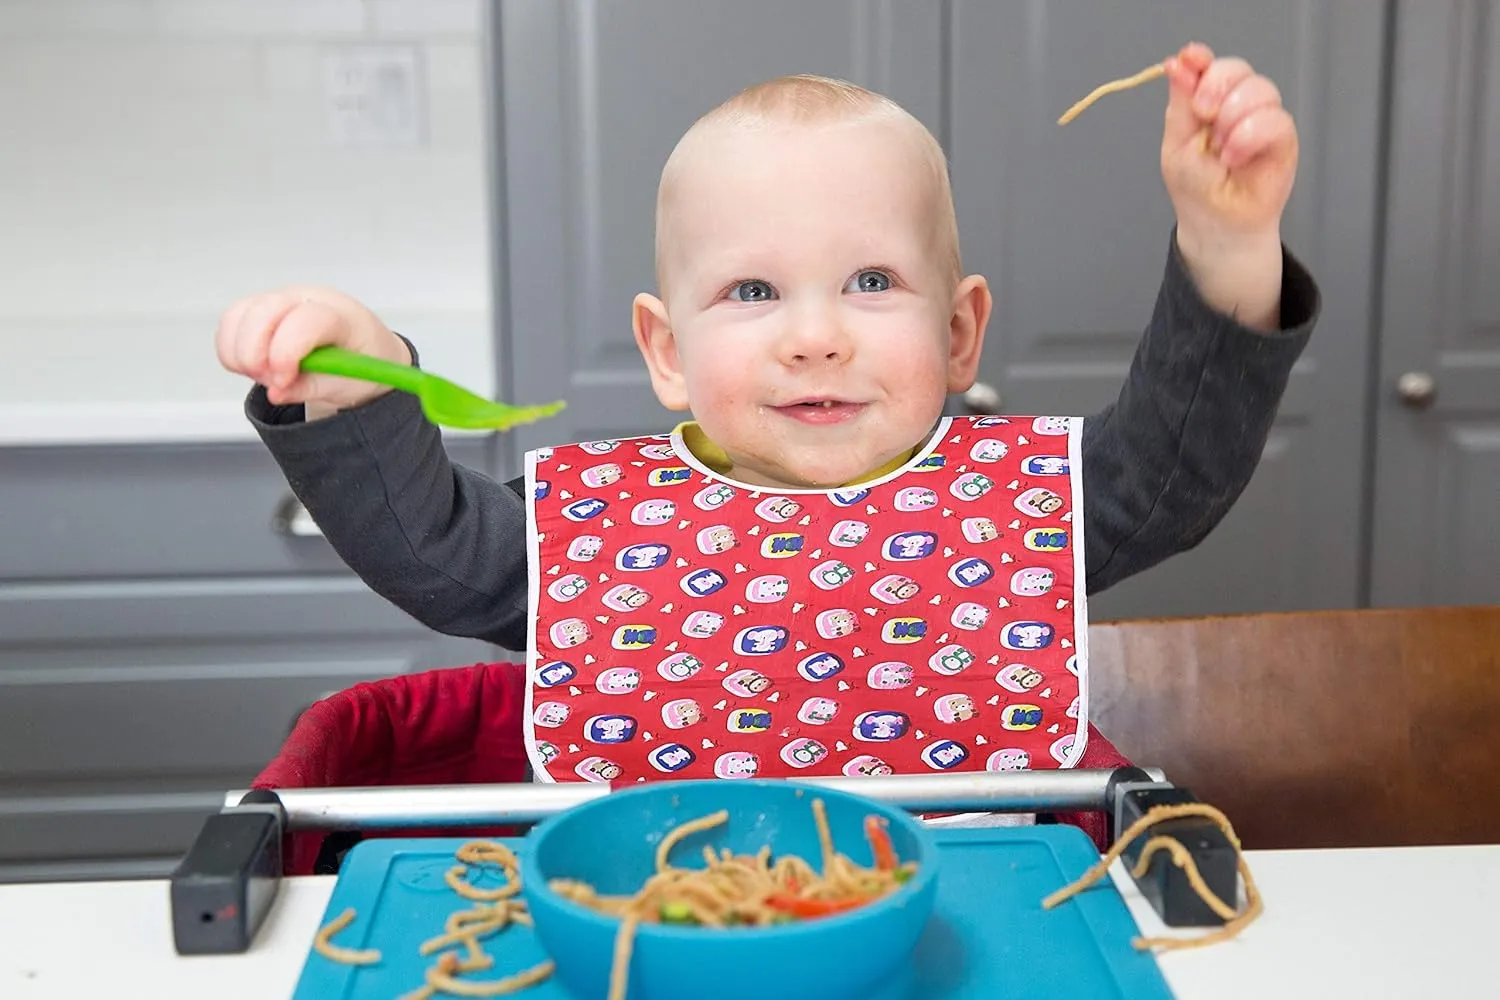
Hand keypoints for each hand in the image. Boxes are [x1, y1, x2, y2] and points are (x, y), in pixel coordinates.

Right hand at [214, 287, 410, 412]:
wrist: (365, 352)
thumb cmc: (363, 362)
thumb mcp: (348, 384)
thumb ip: (311, 388)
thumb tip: (276, 393)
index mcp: (342, 315)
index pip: (306, 319)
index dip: (286, 351)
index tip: (281, 380)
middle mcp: (308, 299)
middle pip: (264, 311)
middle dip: (255, 354)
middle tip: (270, 382)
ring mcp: (282, 300)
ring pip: (239, 316)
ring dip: (241, 354)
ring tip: (267, 376)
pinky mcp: (261, 309)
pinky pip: (230, 322)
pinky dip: (231, 349)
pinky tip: (254, 367)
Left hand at [1160, 43, 1296, 328]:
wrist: (1217, 224)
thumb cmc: (1196, 188)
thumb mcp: (1177, 144)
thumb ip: (1181, 104)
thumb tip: (1178, 64)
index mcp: (1207, 101)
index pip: (1208, 66)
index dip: (1201, 59)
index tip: (1191, 59)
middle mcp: (1236, 104)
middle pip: (1237, 69)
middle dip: (1217, 86)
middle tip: (1204, 114)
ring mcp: (1262, 118)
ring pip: (1259, 89)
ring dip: (1234, 118)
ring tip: (1221, 150)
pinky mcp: (1283, 137)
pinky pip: (1276, 118)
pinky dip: (1250, 136)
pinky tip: (1235, 157)